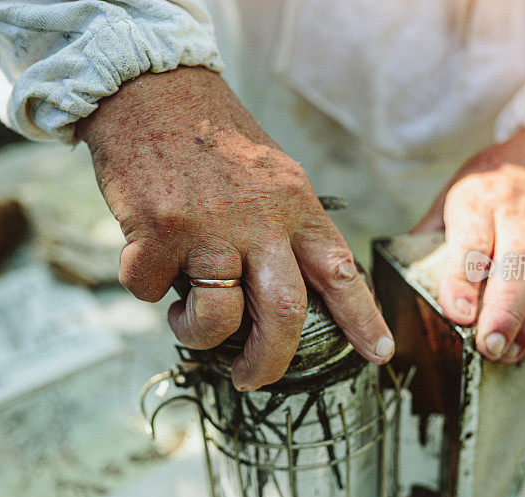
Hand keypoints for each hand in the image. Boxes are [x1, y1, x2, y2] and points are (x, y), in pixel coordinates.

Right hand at [77, 67, 393, 389]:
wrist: (151, 89)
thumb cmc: (212, 135)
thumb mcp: (270, 172)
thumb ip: (282, 226)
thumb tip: (275, 289)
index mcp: (294, 204)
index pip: (338, 269)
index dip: (362, 317)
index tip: (378, 353)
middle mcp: (258, 219)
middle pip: (282, 312)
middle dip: (269, 362)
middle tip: (253, 379)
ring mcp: (207, 227)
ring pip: (215, 317)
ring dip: (196, 334)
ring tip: (186, 319)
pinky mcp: (157, 230)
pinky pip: (149, 289)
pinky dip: (146, 288)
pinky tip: (147, 261)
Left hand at [413, 130, 524, 362]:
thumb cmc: (478, 194)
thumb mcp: (443, 204)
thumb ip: (424, 241)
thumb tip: (390, 286)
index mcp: (475, 202)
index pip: (471, 239)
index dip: (464, 277)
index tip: (457, 314)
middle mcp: (515, 213)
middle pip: (517, 262)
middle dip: (504, 309)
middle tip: (489, 347)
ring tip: (512, 351)